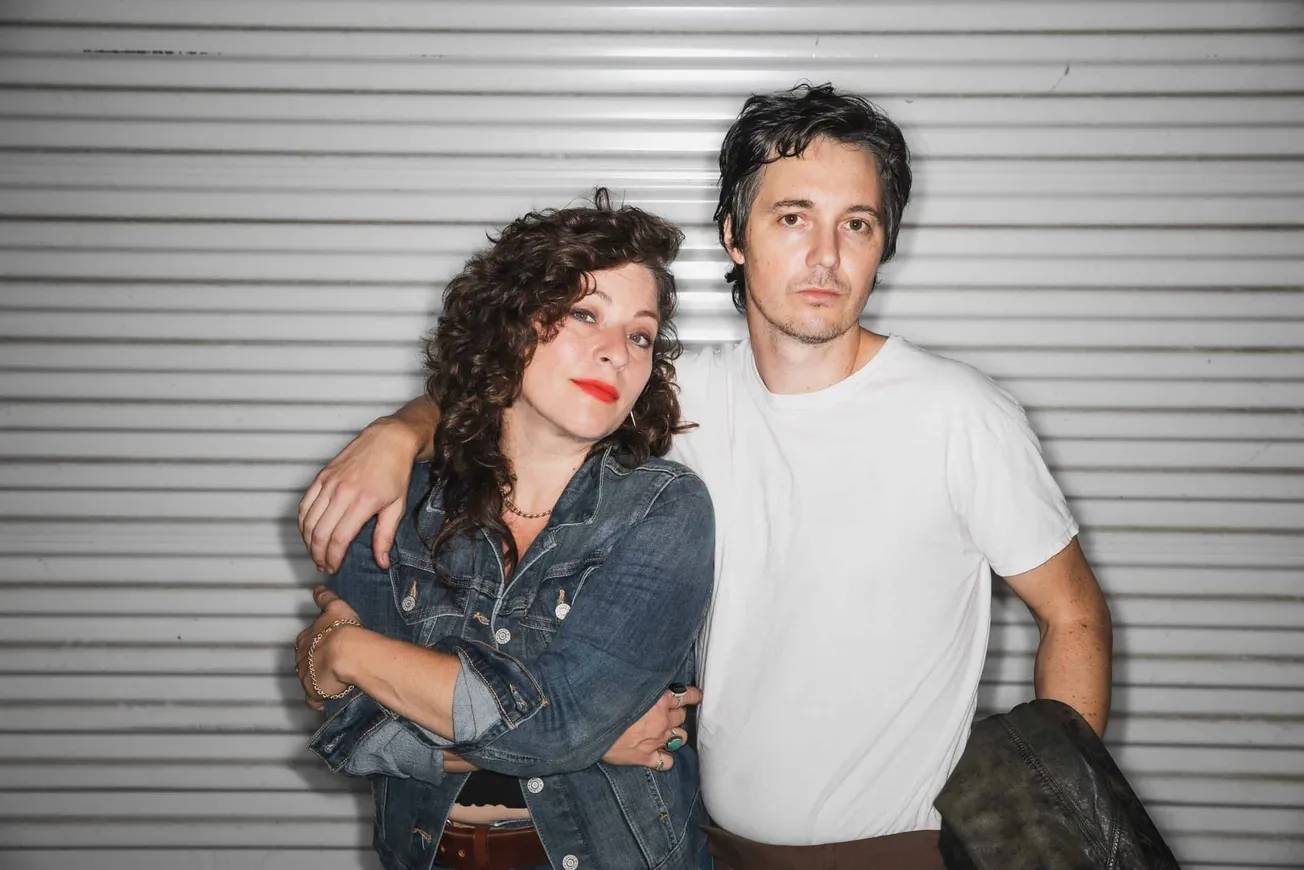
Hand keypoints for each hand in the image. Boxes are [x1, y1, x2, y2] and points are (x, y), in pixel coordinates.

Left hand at [294, 586, 363, 710]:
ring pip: (307, 680)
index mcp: (305, 639)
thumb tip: (318, 590)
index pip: (304, 642)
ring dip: (317, 681)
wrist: (347, 653)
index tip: (323, 645)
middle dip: (314, 664)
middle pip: (304, 662)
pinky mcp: (314, 693)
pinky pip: (313, 700)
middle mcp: (301, 659)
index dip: (315, 644)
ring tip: (332, 681)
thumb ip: (325, 598)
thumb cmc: (343, 630)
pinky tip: (329, 698)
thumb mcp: (336, 607)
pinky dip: (319, 701)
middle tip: (330, 663)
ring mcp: (306, 677)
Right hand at [298, 416, 421, 572]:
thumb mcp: (397, 507)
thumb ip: (385, 536)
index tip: (334, 568)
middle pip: (319, 533)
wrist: (389, 440)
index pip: (339, 539)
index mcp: (362, 501)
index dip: (333, 558)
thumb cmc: (396, 471)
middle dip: (318, 554)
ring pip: (307, 520)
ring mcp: (329, 482)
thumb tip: (381, 562)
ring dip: (308, 541)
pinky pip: (304, 503)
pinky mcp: (322, 475)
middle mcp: (342, 492)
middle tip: (323, 565)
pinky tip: (308, 532)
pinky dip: (302, 521)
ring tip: (315, 553)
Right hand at [601, 685, 702, 770]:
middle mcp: (661, 721)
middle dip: (677, 714)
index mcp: (658, 700)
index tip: (697, 695)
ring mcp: (656, 741)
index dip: (693, 695)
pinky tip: (660, 754)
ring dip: (676, 733)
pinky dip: (667, 757)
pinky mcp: (646, 758)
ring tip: (667, 731)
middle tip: (668, 711)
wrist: (588, 727)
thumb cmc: (604, 702)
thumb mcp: (626, 684)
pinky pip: (667, 761)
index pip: (686, 696)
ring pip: (680, 738)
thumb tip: (649, 677)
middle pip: (681, 716)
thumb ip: (641, 682)